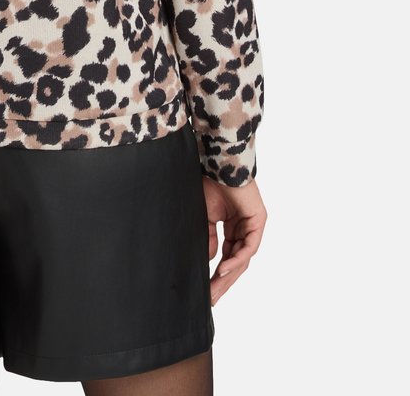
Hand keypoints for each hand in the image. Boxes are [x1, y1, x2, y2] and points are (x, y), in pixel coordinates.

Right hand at [202, 175, 266, 304]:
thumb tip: (211, 260)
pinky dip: (236, 260)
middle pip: (236, 262)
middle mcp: (244, 229)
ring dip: (229, 276)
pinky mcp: (258, 222)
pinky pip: (248, 247)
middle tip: (212, 298)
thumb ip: (210, 239)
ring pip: (242, 259)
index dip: (218, 274)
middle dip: (223, 281)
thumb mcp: (206, 217)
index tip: (207, 291)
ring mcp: (252, 226)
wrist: (219, 165)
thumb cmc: (211, 184)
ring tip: (215, 290)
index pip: (227, 257)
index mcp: (234, 228)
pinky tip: (223, 270)